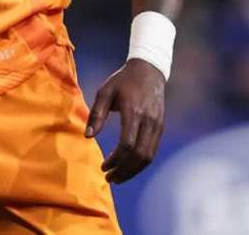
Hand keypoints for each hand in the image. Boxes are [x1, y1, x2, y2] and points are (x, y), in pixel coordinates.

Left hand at [85, 57, 165, 182]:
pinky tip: (127, 166)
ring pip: (148, 157)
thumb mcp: (104, 92)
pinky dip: (140, 163)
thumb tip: (87, 136)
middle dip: (124, 170)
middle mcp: (148, 121)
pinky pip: (152, 151)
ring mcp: (157, 126)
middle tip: (109, 178)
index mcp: (133, 111)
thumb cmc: (122, 81)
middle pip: (140, 155)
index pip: (127, 144)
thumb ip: (96, 114)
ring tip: (117, 177)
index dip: (116, 160)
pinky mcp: (161, 128)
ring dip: (133, 170)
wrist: (149, 71)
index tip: (103, 167)